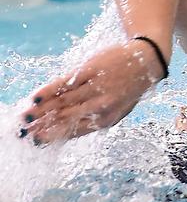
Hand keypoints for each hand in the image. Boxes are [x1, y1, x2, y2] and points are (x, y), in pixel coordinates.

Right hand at [20, 40, 165, 143]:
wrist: (146, 60)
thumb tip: (71, 131)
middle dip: (43, 126)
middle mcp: (101, 105)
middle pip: (66, 118)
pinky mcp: (90, 71)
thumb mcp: (120, 109)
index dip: (55, 136)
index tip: (37, 141)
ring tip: (25, 117)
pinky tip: (35, 98)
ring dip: (41, 111)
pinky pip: (65, 84)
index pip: (76, 130)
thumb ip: (97, 120)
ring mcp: (95, 87)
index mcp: (108, 119)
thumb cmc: (131, 87)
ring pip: (63, 102)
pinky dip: (49, 91)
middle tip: (24, 132)